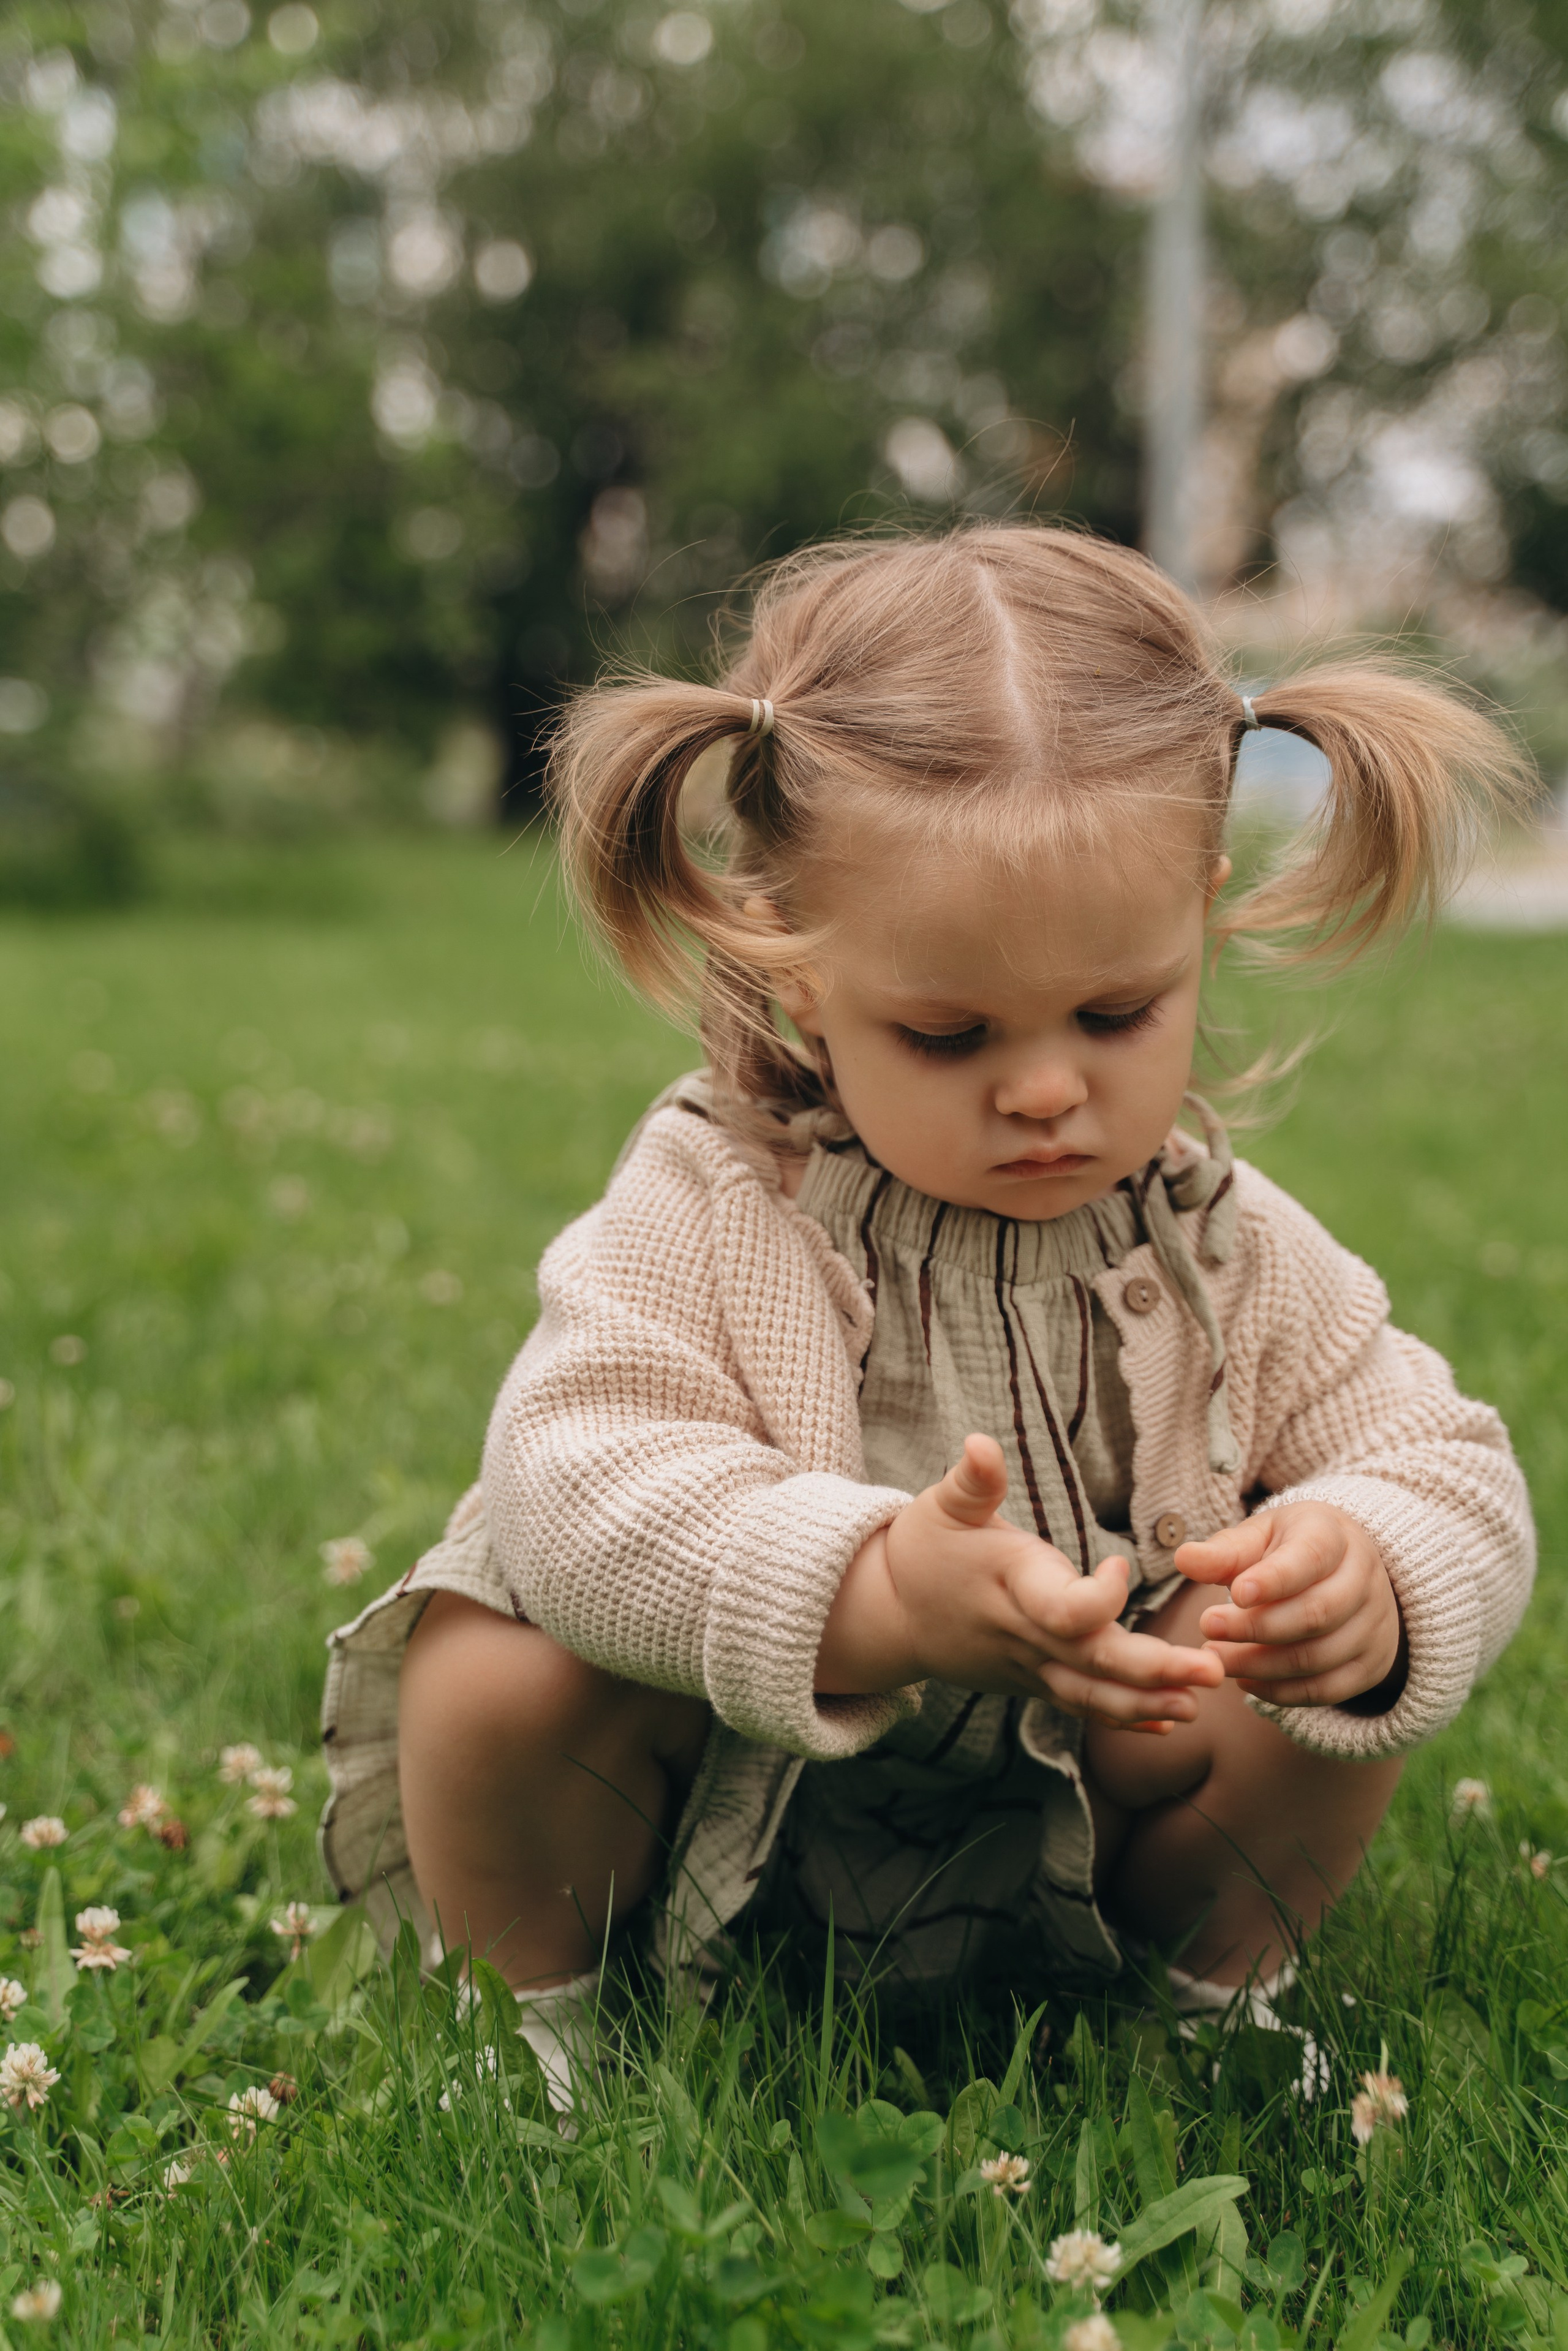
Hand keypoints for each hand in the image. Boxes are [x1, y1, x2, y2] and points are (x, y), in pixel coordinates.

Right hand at [817, 1434, 1222, 1730]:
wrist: (892, 1616)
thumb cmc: (924, 1551)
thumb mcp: (941, 1506)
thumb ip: (971, 1480)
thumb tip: (981, 1442)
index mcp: (1012, 1585)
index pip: (1062, 1610)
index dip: (1100, 1597)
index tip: (1121, 1564)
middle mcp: (1024, 1633)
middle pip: (1092, 1660)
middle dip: (1154, 1670)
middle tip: (1211, 1670)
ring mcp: (1029, 1665)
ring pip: (1091, 1695)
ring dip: (1147, 1703)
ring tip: (1200, 1703)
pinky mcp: (1033, 1681)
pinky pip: (1081, 1706)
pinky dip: (1123, 1718)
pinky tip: (1169, 1723)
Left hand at [1178, 1501, 1401, 1705]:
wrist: (1346, 1571)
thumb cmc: (1289, 1550)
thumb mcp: (1260, 1537)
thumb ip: (1225, 1551)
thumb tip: (1184, 1559)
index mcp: (1333, 1536)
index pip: (1310, 1558)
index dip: (1274, 1579)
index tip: (1235, 1594)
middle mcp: (1363, 1580)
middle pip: (1316, 1613)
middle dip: (1256, 1627)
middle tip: (1207, 1628)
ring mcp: (1373, 1625)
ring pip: (1319, 1656)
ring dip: (1260, 1664)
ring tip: (1216, 1659)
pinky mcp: (1369, 1665)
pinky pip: (1327, 1689)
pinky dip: (1281, 1692)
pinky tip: (1245, 1681)